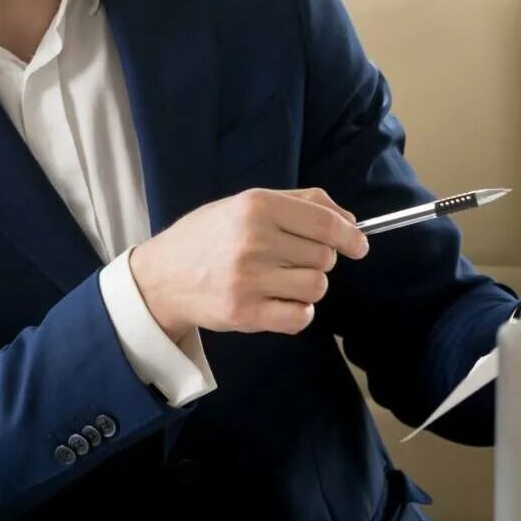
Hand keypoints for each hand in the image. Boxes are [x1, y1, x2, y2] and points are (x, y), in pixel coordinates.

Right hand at [128, 187, 368, 342]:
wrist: (162, 276)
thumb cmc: (208, 236)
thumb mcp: (245, 203)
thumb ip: (299, 203)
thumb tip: (349, 222)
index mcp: (255, 206)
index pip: (324, 222)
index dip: (349, 236)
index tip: (359, 245)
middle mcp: (253, 240)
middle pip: (324, 257)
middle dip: (316, 260)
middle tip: (288, 260)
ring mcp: (248, 279)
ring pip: (316, 287)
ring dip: (307, 286)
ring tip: (280, 281)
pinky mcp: (245, 313)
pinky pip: (300, 317)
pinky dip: (298, 312)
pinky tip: (279, 302)